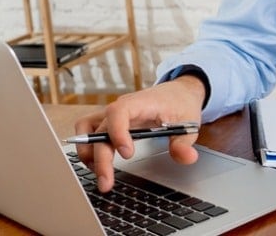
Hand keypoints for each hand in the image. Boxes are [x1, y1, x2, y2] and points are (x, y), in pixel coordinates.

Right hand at [73, 76, 206, 191]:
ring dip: (88, 151)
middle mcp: (121, 107)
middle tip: (107, 182)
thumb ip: (184, 142)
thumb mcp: (189, 122)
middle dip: (100, 158)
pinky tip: (99, 164)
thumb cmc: (180, 104)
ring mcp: (113, 115)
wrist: (177, 93)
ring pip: (86, 128)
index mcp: (140, 103)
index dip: (118, 132)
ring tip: (100, 173)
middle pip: (100, 129)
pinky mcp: (110, 123)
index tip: (127, 154)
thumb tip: (187, 157)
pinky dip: (88, 147)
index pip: (119, 112)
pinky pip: (88, 131)